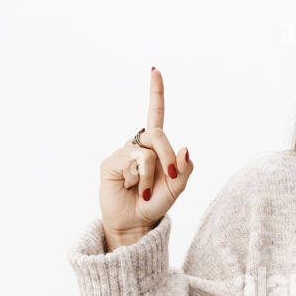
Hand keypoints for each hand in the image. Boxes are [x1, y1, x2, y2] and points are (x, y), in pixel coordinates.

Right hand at [98, 67, 193, 246]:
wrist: (135, 223)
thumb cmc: (154, 203)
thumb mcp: (176, 188)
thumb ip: (184, 169)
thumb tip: (186, 148)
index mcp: (154, 147)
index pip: (155, 114)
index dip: (156, 93)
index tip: (155, 71)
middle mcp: (137, 145)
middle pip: (157, 135)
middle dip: (169, 157)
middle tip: (171, 176)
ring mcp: (122, 153)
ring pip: (147, 153)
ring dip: (151, 176)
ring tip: (142, 191)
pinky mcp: (110, 163)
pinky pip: (134, 162)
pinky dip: (140, 178)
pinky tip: (132, 188)